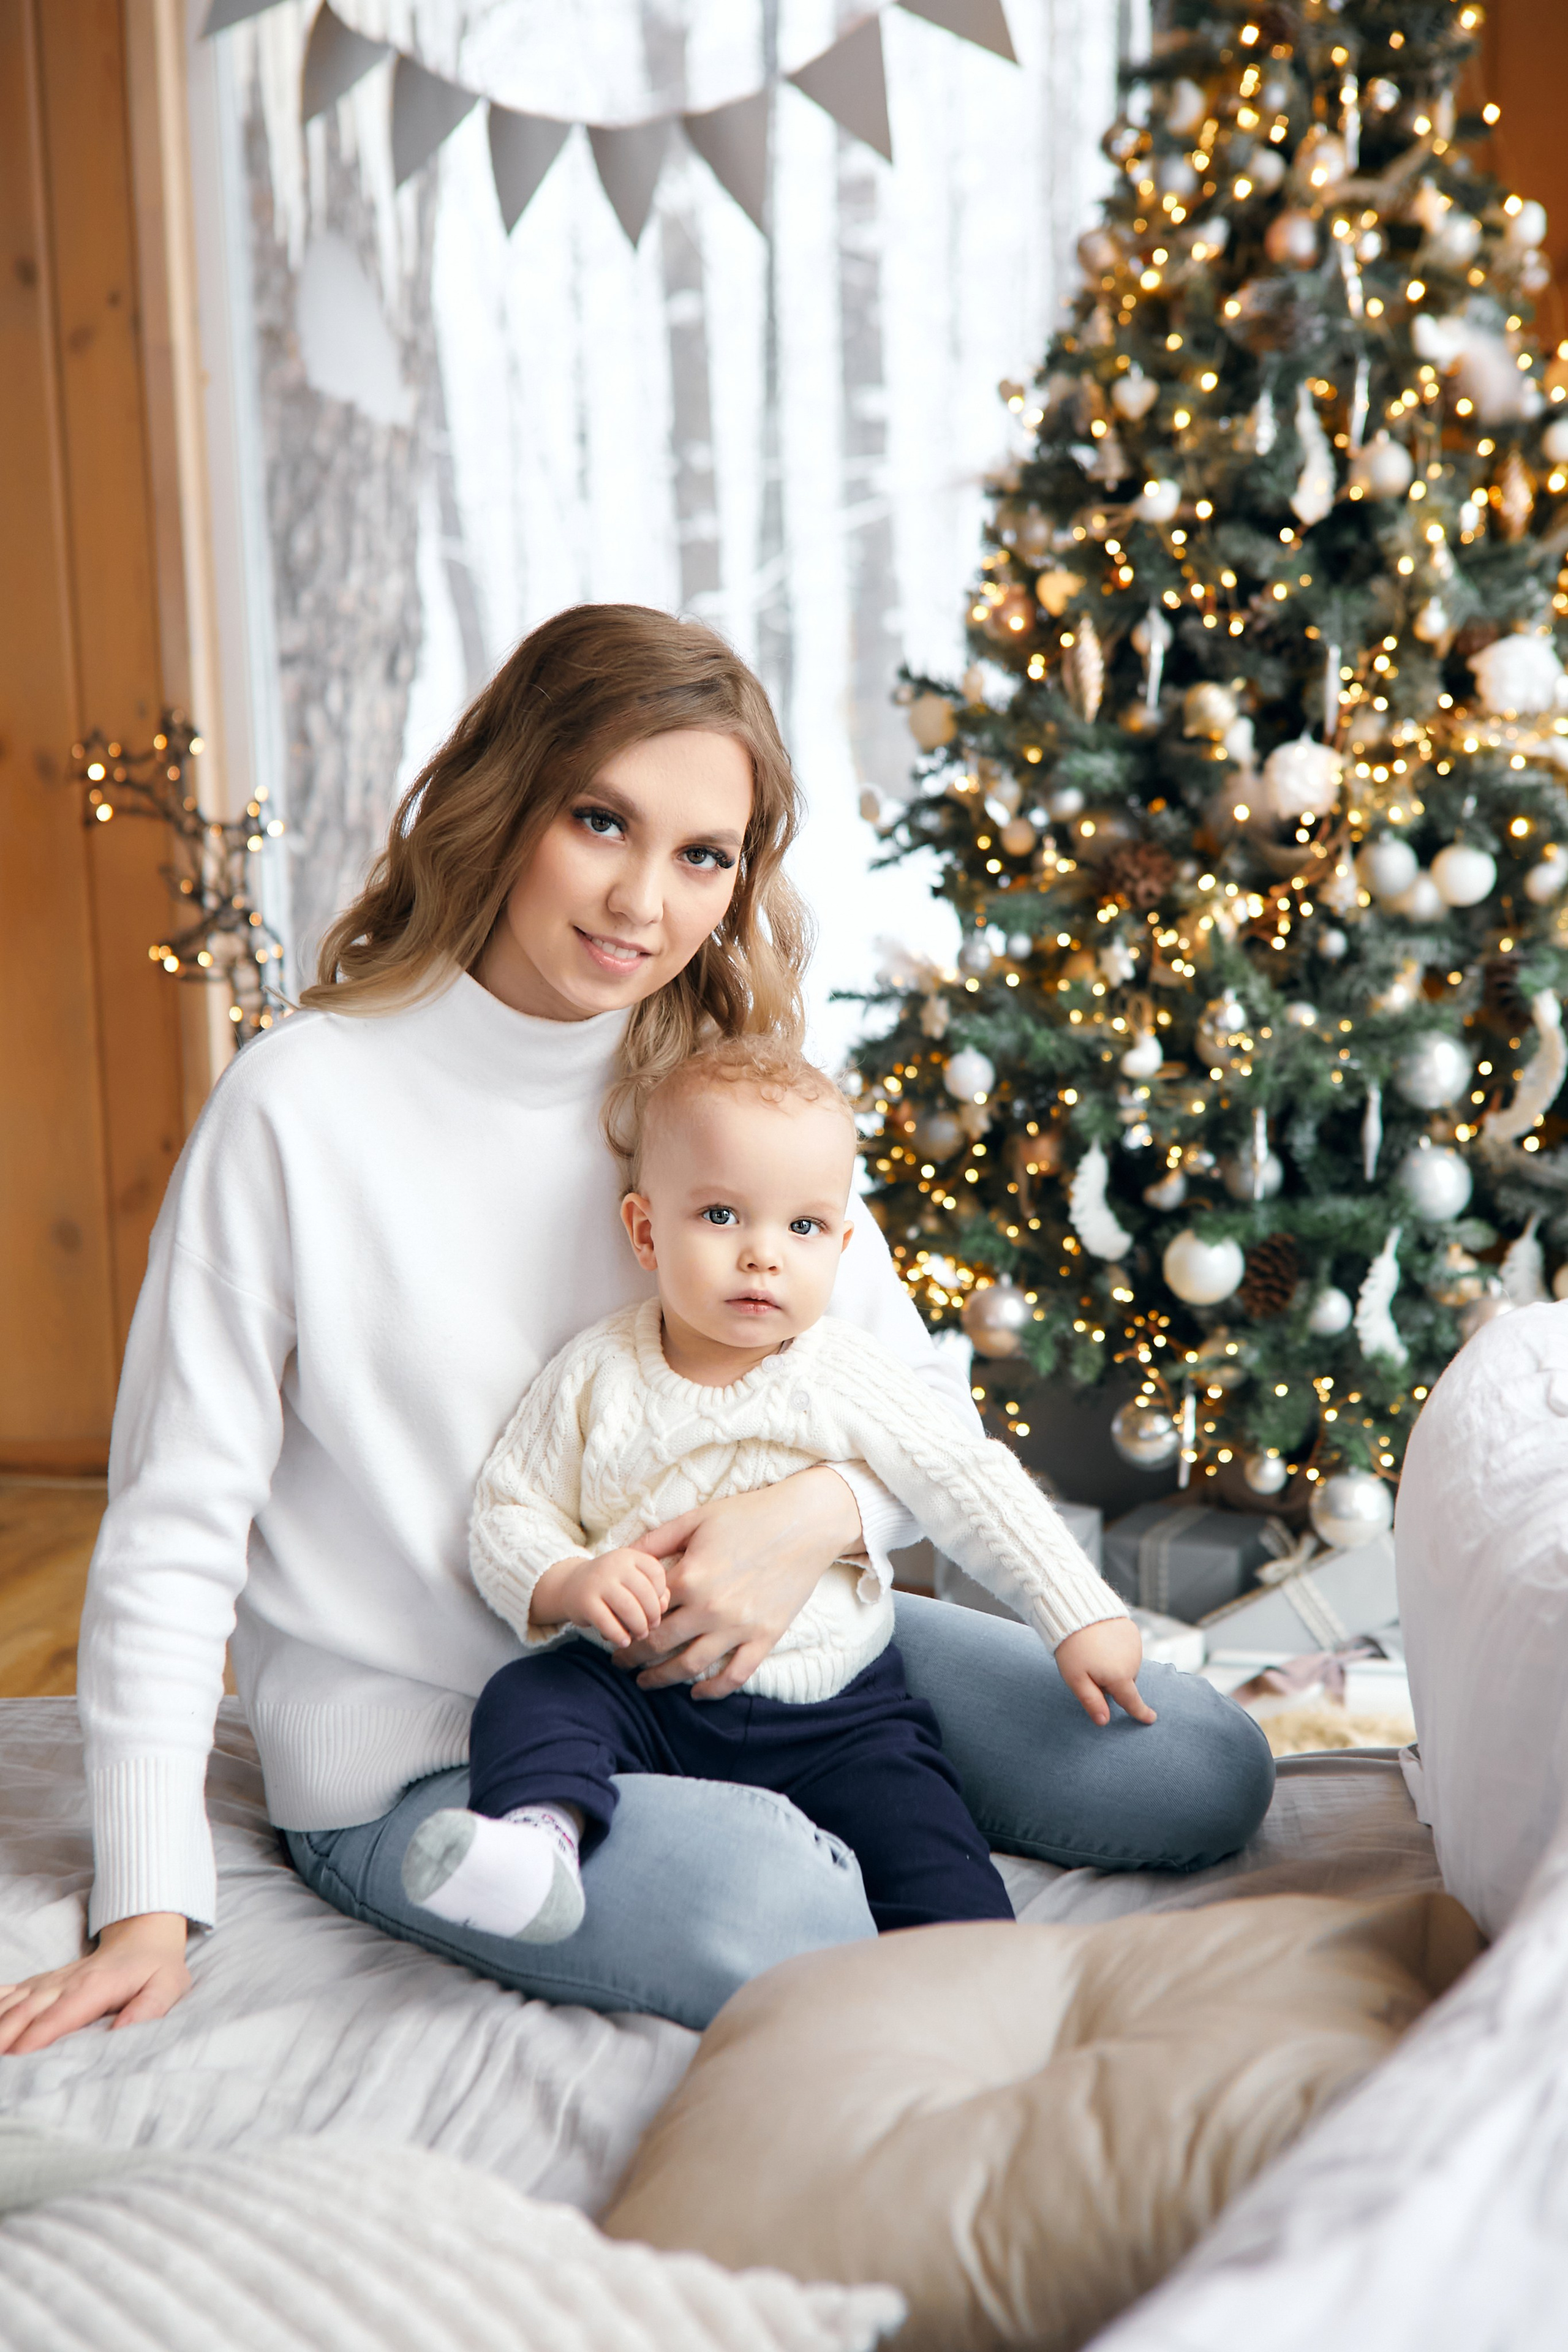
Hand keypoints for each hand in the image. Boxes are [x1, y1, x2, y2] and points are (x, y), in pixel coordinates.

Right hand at [0, 1912, 190, 2054]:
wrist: (143, 1934)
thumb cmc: (156, 1966)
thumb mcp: (168, 1986)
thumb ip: (148, 2009)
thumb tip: (123, 2031)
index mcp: (94, 1987)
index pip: (59, 2015)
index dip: (36, 2037)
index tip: (17, 2059)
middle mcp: (65, 1982)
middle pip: (26, 2012)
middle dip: (4, 2037)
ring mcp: (51, 1981)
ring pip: (13, 2003)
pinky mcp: (43, 1982)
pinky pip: (12, 1992)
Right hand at [530, 1548, 667, 1647]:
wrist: (571, 1586)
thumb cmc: (611, 1586)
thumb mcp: (632, 1580)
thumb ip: (653, 1590)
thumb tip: (663, 1608)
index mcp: (629, 1555)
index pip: (656, 1573)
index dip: (661, 1594)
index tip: (657, 1606)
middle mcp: (614, 1564)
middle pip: (645, 1593)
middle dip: (653, 1615)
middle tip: (651, 1627)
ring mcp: (598, 1582)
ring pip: (629, 1608)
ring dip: (639, 1627)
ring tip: (639, 1634)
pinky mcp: (585, 1602)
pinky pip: (608, 1623)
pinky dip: (619, 1636)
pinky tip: (623, 1641)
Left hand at [622, 1467, 863, 1700]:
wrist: (805, 1522)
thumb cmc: (749, 1514)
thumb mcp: (697, 1518)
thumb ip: (657, 1540)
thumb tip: (622, 1555)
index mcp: (690, 1576)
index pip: (644, 1609)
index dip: (624, 1621)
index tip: (613, 1629)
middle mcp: (710, 1607)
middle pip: (658, 1643)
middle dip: (632, 1656)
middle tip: (619, 1662)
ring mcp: (739, 1626)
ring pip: (690, 1666)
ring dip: (661, 1678)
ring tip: (645, 1682)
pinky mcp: (765, 1637)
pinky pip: (736, 1675)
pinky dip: (713, 1690)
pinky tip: (697, 1693)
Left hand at [1054, 1617, 1156, 1728]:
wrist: (1076, 1610)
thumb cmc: (1072, 1648)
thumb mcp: (1076, 1679)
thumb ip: (1092, 1702)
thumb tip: (1104, 1722)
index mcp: (1119, 1677)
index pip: (1131, 1701)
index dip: (1141, 1712)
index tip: (1151, 1719)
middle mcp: (1132, 1662)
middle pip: (1124, 1682)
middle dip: (1111, 1681)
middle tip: (1088, 1668)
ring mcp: (1134, 1645)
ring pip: (1126, 1665)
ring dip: (1114, 1664)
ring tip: (1093, 1651)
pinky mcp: (1132, 1631)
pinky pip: (1127, 1649)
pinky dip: (1118, 1649)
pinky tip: (1102, 1640)